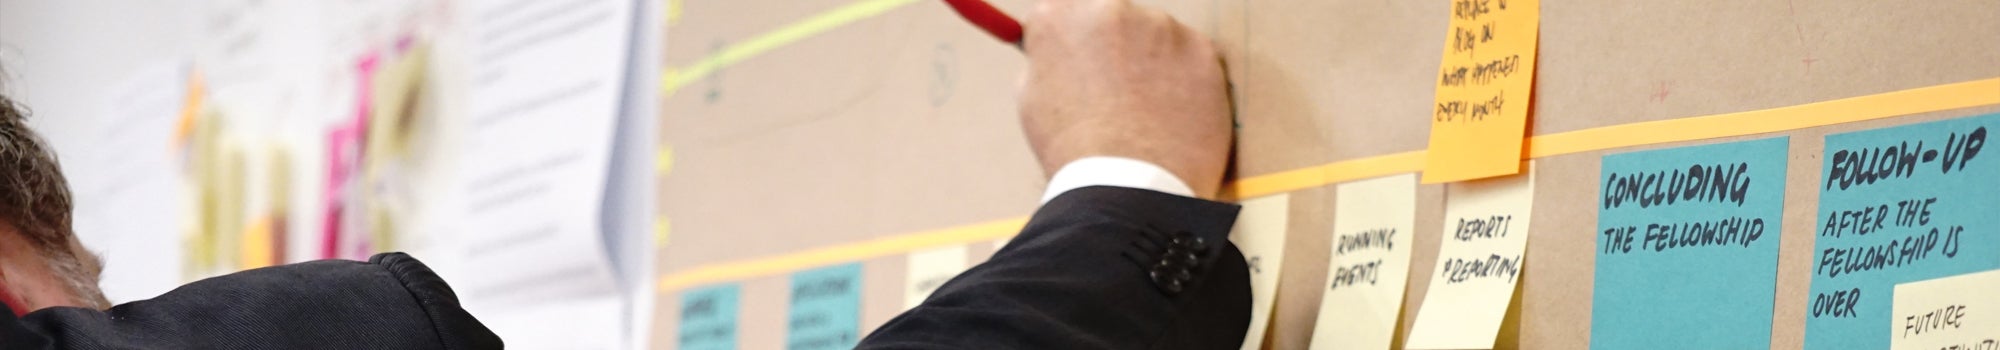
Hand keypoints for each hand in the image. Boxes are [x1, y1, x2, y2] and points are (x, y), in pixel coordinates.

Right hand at [1018, 0, 1232, 198]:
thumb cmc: (1074, 152)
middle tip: (1117, 91)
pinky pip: (1191, 59)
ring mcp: (1161, 27)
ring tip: (1146, 116)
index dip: (1076, 41)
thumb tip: (1058, 52)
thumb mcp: (1032, 100)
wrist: (1129, 186)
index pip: (1065, 11)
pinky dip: (1186, 82)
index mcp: (1059, 17)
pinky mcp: (1201, 50)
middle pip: (1114, 18)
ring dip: (1153, 63)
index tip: (1084, 58)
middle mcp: (1110, 9)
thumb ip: (1047, 62)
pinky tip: (1172, 118)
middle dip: (1116, 47)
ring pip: (1157, 38)